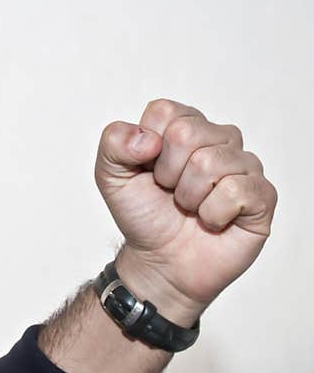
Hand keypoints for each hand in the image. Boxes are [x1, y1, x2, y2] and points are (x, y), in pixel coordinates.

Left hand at [95, 99, 277, 325]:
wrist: (161, 261)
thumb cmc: (143, 214)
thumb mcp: (110, 176)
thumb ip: (113, 143)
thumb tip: (147, 139)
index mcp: (183, 125)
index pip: (165, 111)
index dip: (147, 148)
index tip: (148, 170)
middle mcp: (217, 138)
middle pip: (186, 133)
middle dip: (166, 173)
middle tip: (170, 192)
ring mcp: (243, 165)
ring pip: (210, 162)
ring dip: (188, 196)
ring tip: (190, 207)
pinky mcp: (262, 195)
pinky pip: (236, 191)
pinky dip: (212, 214)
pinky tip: (212, 220)